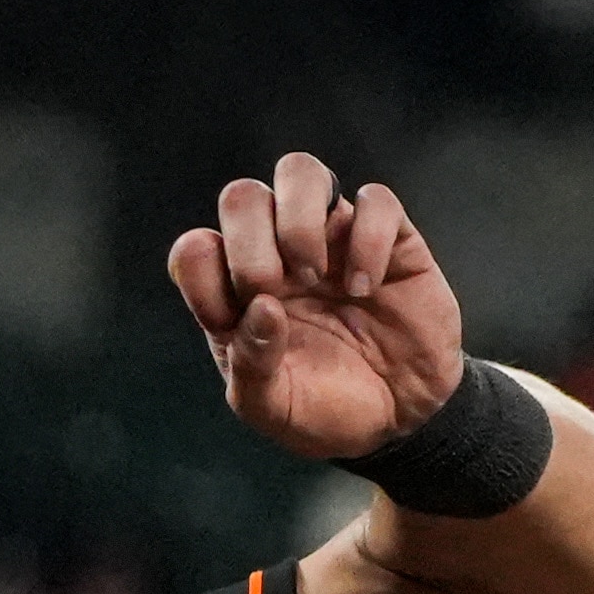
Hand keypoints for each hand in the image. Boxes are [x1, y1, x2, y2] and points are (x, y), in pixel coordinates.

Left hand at [166, 151, 463, 462]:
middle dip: (249, 242)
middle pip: (242, 197)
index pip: (196, 250)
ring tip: (314, 271)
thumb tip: (261, 308)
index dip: (205, 274)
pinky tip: (366, 287)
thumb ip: (250, 367)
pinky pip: (374, 201)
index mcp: (236, 293)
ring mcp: (331, 239)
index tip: (230, 319)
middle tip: (273, 288)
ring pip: (299, 172)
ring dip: (298, 217)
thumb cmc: (324, 410)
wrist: (397, 421)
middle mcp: (277, 254)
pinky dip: (368, 238)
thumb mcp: (272, 410)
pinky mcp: (389, 239)